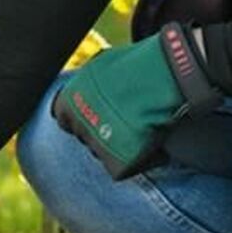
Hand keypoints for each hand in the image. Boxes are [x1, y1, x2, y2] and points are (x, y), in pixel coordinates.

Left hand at [51, 21, 221, 179]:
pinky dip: (138, 159)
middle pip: (83, 137)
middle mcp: (77, 125)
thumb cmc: (138, 65)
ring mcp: (96, 145)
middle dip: (100, 130)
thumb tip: (78, 88)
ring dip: (116, 144)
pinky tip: (151, 141)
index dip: (84, 115)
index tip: (101, 111)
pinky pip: (122, 167)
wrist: (168, 74)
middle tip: (125, 118)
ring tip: (140, 126)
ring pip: (102, 152)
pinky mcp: (118, 163)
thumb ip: (85, 84)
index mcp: (66, 102)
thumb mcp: (100, 66)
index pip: (63, 119)